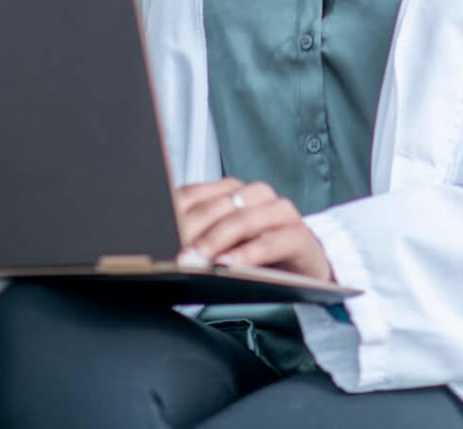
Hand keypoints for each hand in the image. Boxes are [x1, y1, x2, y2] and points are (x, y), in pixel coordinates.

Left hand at [174, 177, 334, 282]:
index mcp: (233, 192)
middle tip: (176, 254)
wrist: (304, 270)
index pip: (199, 192)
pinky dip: (250, 253)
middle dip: (194, 230)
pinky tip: (230, 264)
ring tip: (200, 260)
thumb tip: (161, 247)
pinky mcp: (300, 235)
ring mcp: (280, 214)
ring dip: (219, 238)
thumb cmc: (256, 259)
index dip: (177, 212)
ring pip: (246, 217)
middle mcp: (257, 196)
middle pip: (220, 205)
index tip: (158, 234)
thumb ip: (196, 239)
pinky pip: (274, 240)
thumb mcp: (221, 245)